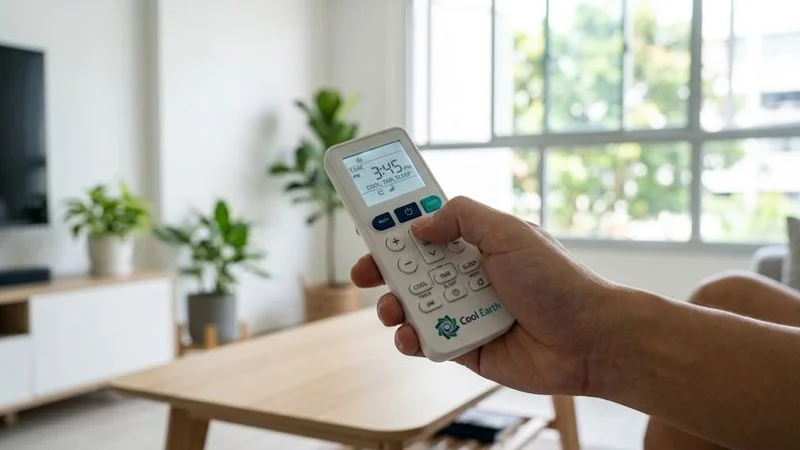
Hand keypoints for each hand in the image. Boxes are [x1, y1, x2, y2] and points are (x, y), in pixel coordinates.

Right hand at [351, 196, 618, 395]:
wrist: (589, 340)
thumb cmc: (557, 282)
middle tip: (364, 272)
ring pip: (413, 306)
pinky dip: (411, 339)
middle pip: (411, 268)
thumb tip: (418, 226)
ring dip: (393, 306)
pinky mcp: (465, 346)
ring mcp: (465, 311)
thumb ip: (461, 218)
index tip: (369, 224)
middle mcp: (468, 275)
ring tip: (391, 309)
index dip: (398, 225)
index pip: (428, 228)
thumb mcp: (508, 232)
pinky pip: (427, 341)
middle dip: (383, 268)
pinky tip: (411, 336)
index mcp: (477, 244)